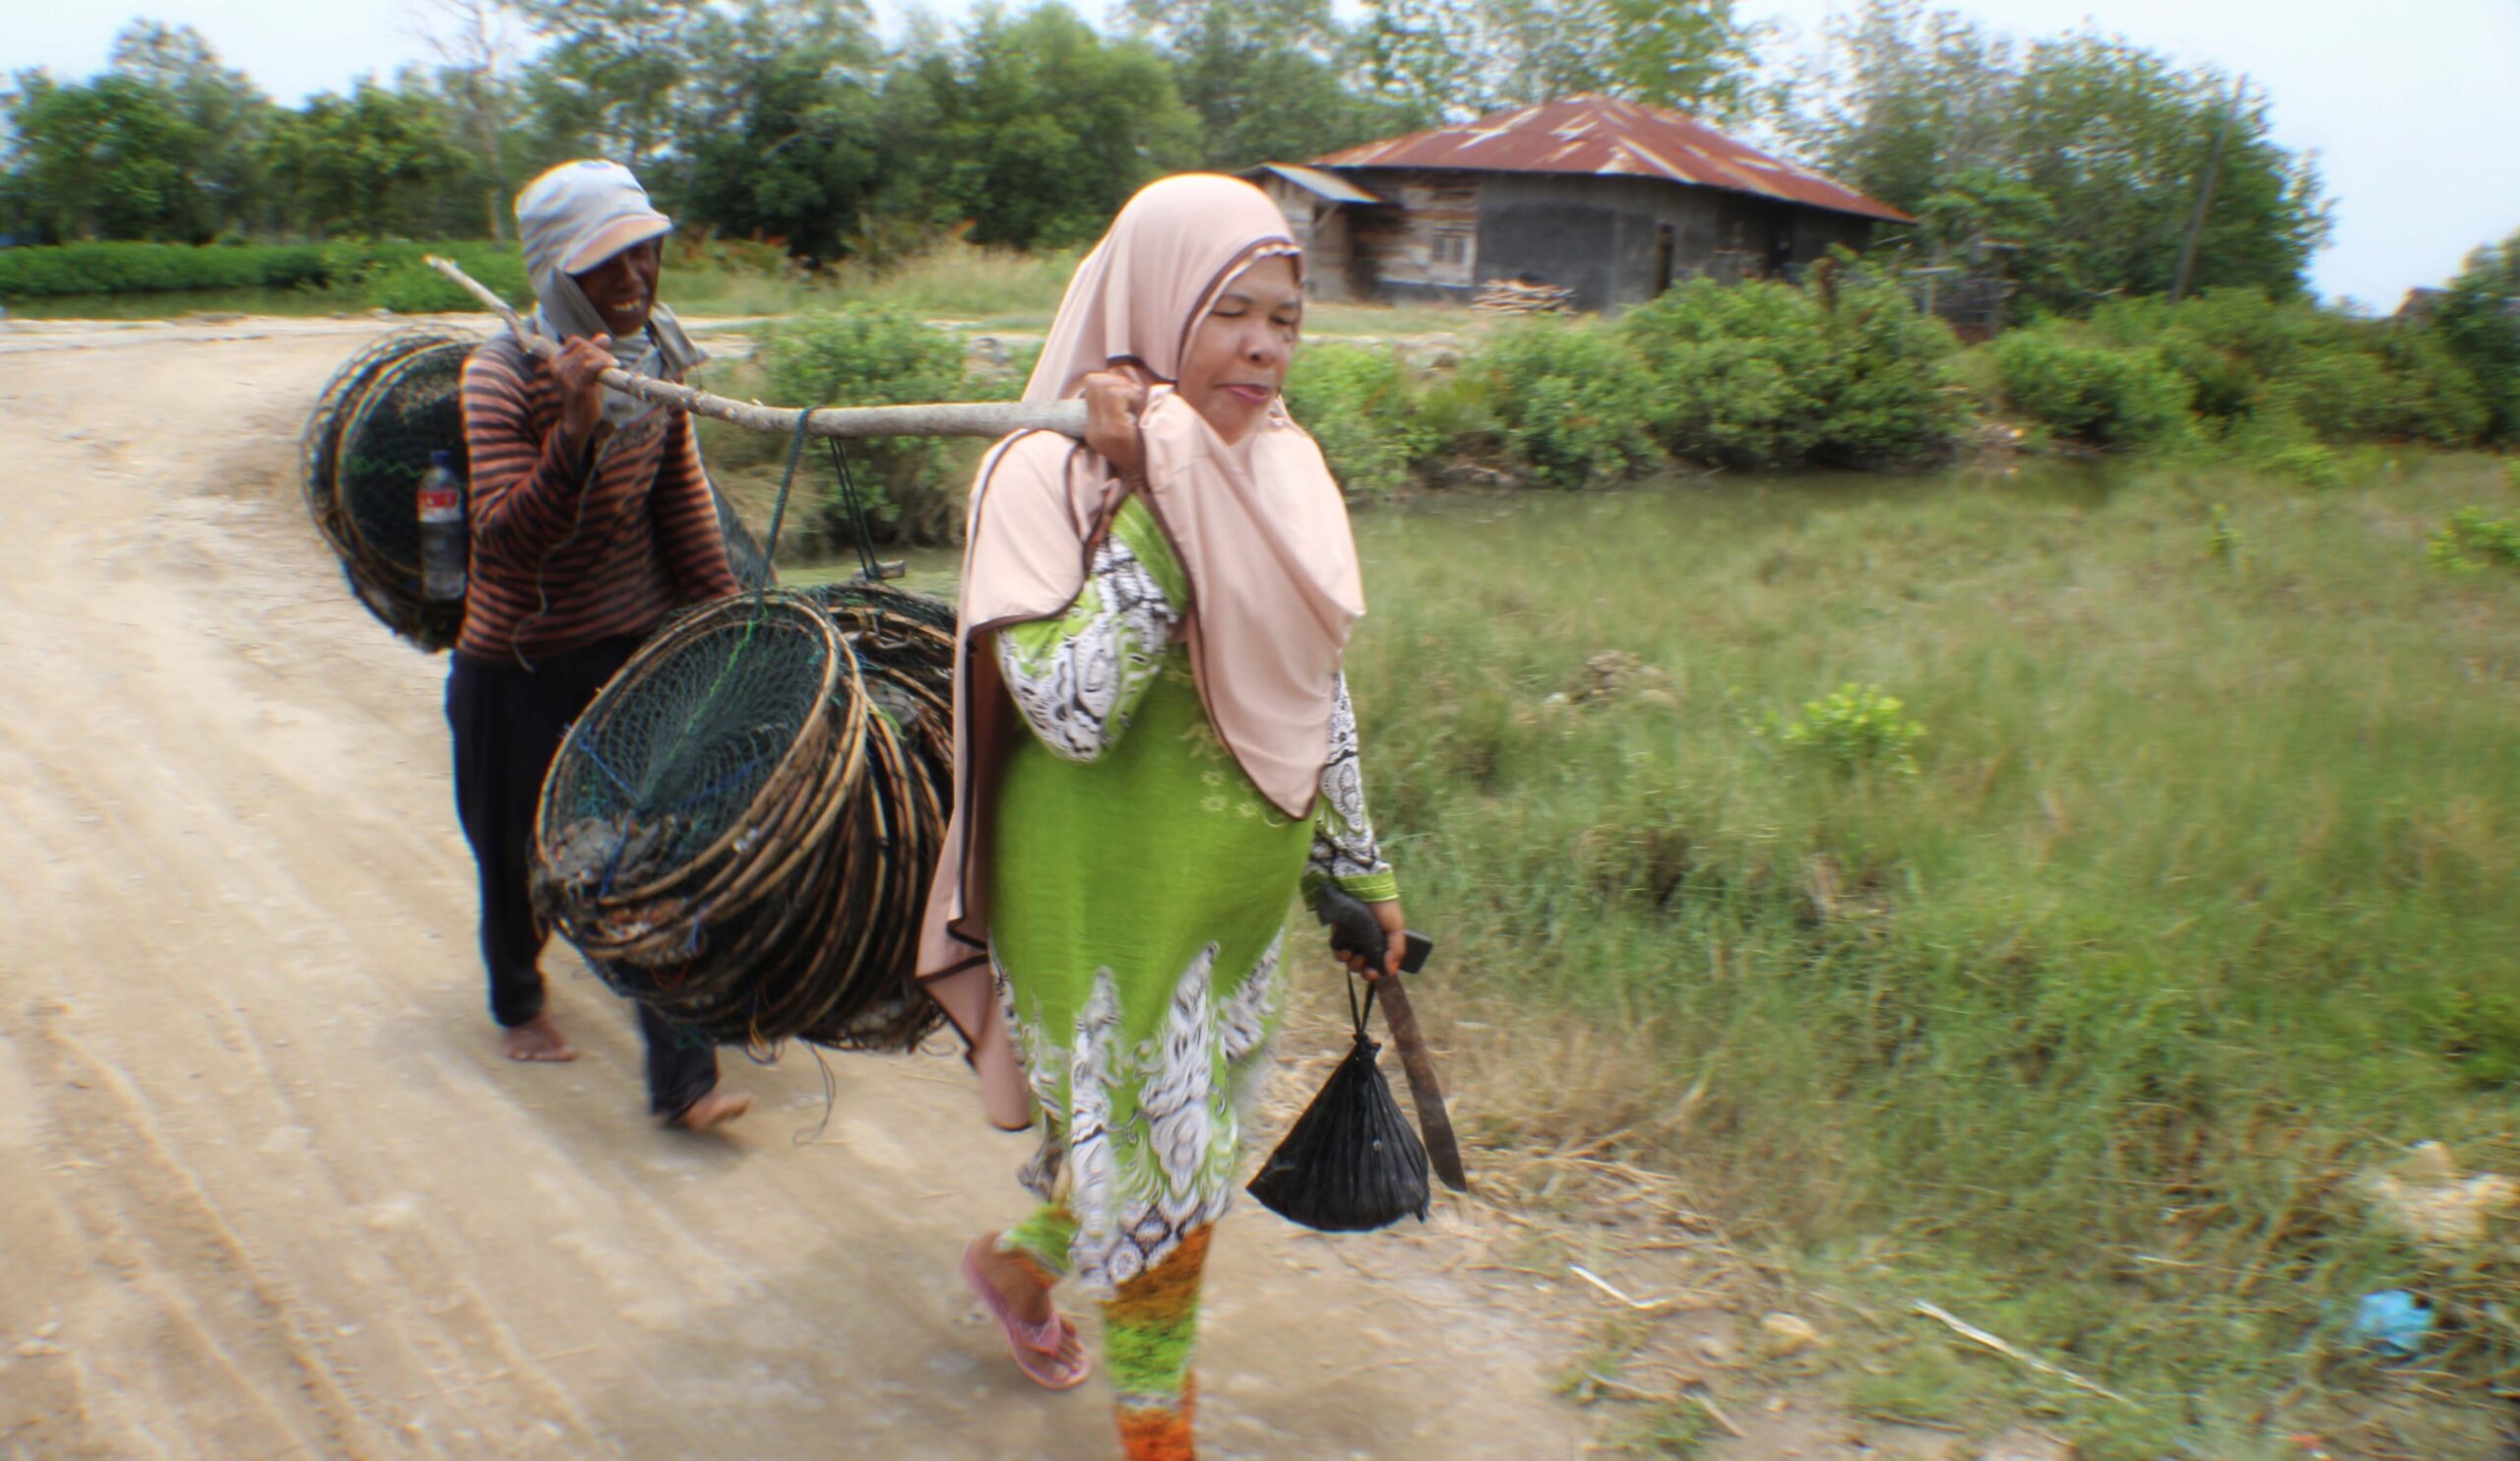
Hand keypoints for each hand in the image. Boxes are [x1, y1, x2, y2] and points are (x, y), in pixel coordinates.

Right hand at [553, 333, 618, 446]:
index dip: (593, 345)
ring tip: (613, 366)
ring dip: (605, 359)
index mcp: (556, 361)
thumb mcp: (588, 371)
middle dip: (602, 353)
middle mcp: (557, 367)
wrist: (579, 421)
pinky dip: (604, 363)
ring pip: (589, 355)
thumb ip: (594, 353)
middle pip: (584, 347)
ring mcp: (565, 376)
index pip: (576, 341)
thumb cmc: (585, 395)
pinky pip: (591, 366)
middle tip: (612, 363)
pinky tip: (613, 365)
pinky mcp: (575, 386)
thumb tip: (606, 336)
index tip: (605, 356)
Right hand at [1081, 364, 1150, 480]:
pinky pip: (1117, 396)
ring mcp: (1102, 430)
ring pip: (1106, 388)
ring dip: (1126, 388)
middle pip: (1094, 381)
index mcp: (1093, 429)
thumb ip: (1118, 406)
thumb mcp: (1127, 427)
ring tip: (1138, 402)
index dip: (1111, 380)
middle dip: (1116, 380)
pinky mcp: (1114, 429)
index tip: (1129, 393)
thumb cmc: (1147, 447)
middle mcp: (1093, 429)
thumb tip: (1119, 377)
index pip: (1090, 386)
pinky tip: (1140, 408)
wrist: (1156, 476)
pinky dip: (1131, 395)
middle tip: (1133, 394)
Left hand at [1334, 897, 1407, 982]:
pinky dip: (1340, 954)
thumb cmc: (1385, 909)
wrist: (1367, 890)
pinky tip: (1345, 951)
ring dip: (1352, 963)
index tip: (1373, 973)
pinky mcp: (1338, 934)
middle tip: (1364, 963)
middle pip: (1361, 966)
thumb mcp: (1396, 928)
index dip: (1374, 973)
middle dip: (1362, 970)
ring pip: (1348, 961)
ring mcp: (1351, 940)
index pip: (1376, 965)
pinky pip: (1337, 950)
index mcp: (1380, 944)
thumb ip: (1396, 950)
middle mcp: (1365, 944)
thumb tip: (1390, 971)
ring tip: (1355, 955)